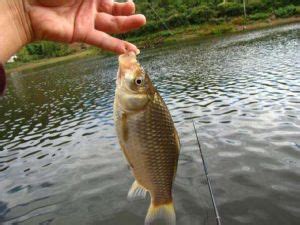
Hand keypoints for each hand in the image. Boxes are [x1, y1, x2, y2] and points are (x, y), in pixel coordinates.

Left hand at [25, 0, 145, 53]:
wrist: (25, 5)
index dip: (121, 2)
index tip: (131, 2)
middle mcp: (89, 7)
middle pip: (113, 12)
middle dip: (126, 13)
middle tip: (141, 16)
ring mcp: (85, 21)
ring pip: (110, 26)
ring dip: (126, 26)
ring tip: (141, 22)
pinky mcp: (80, 34)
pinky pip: (101, 40)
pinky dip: (114, 45)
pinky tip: (127, 50)